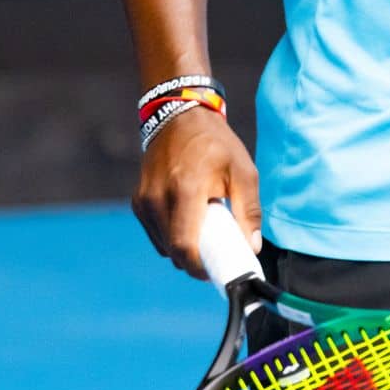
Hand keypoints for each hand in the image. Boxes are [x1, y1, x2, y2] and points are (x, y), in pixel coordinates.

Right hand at [132, 106, 261, 279]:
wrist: (180, 117)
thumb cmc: (216, 144)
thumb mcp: (243, 171)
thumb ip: (249, 211)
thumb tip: (252, 247)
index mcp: (185, 188)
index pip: (183, 245)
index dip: (198, 267)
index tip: (215, 271)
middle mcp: (158, 197)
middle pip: (173, 250)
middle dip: (195, 259)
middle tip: (217, 253)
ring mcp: (144, 200)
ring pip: (163, 245)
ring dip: (183, 247)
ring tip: (205, 230)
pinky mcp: (138, 202)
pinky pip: (156, 233)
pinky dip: (172, 236)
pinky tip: (189, 221)